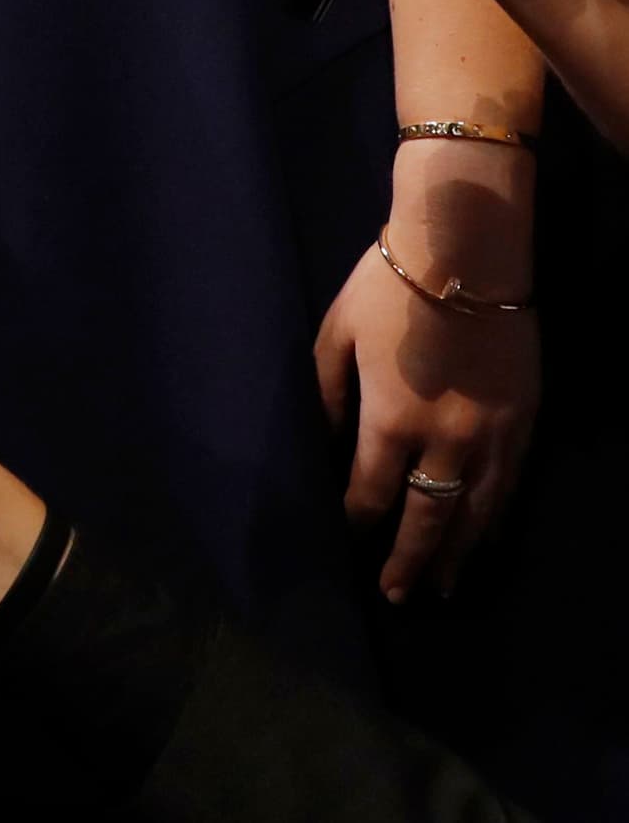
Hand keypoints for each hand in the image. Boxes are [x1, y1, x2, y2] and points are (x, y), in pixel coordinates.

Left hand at [314, 162, 538, 602]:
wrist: (468, 249)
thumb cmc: (388, 286)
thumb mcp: (335, 336)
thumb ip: (325, 396)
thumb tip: (318, 445)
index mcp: (390, 419)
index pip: (369, 493)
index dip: (357, 524)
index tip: (347, 545)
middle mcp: (446, 439)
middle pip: (428, 519)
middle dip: (410, 561)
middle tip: (399, 597)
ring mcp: (494, 434)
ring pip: (478, 513)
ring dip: (460, 555)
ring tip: (446, 588)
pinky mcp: (527, 420)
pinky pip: (512, 486)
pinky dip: (498, 519)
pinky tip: (488, 537)